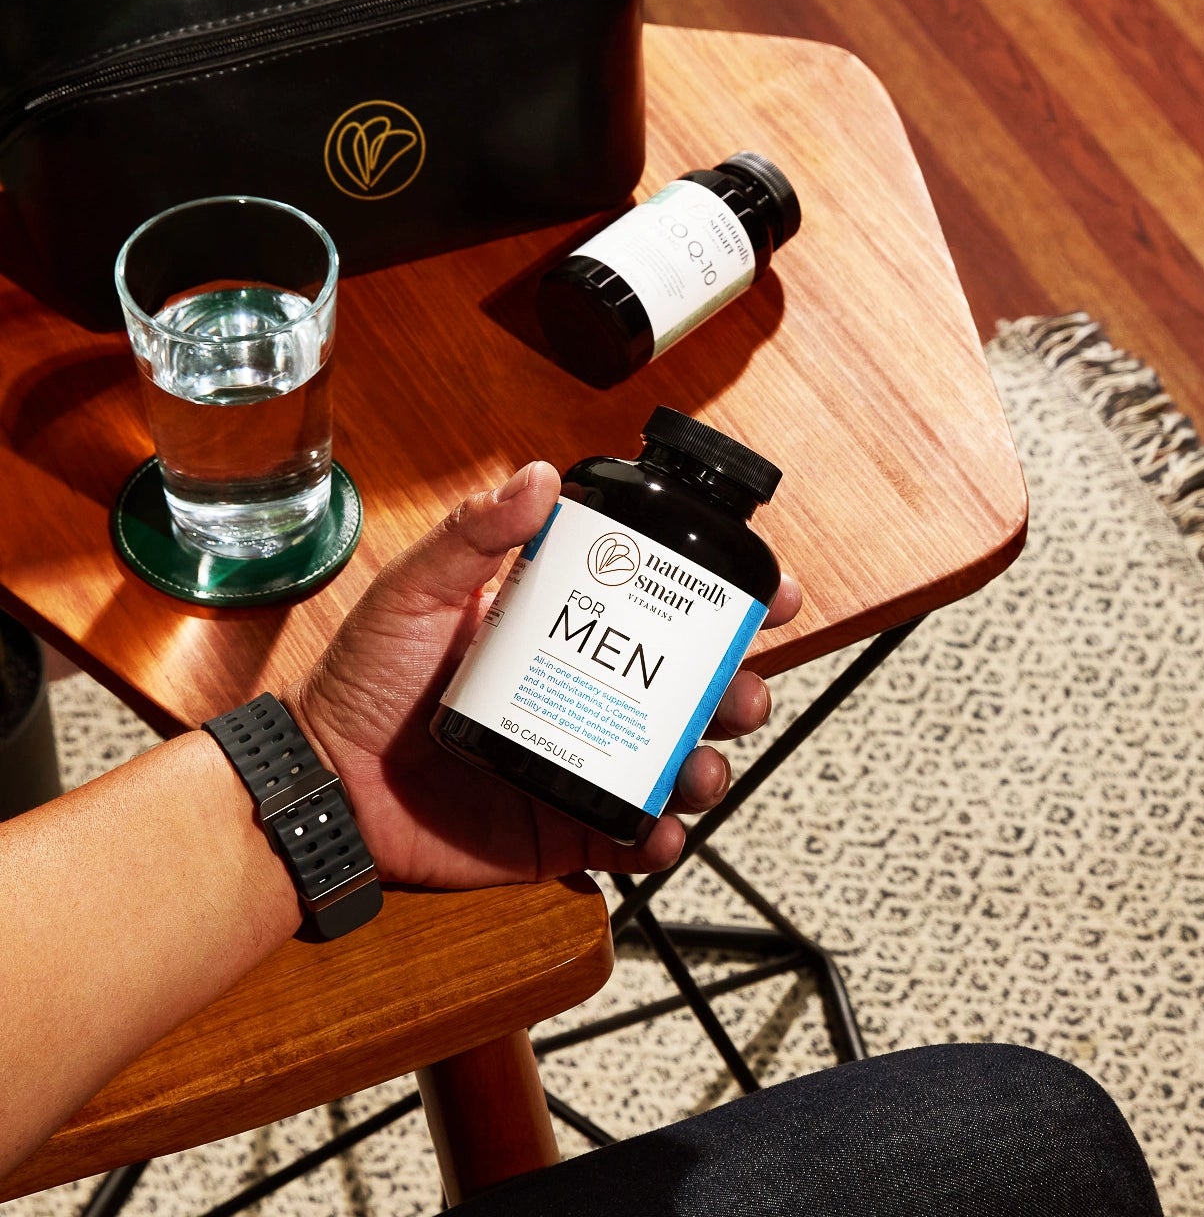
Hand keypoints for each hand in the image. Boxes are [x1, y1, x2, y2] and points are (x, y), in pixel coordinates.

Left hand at [283, 462, 800, 887]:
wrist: (322, 784)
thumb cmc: (365, 681)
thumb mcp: (417, 591)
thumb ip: (473, 534)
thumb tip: (540, 476)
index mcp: (566, 630)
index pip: (663, 607)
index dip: (728, 600)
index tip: (772, 593)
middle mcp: (586, 692)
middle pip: (691, 687)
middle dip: (738, 687)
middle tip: (738, 690)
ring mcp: (581, 760)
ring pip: (676, 761)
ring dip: (711, 764)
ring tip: (702, 767)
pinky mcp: (565, 827)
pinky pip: (632, 835)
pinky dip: (661, 837)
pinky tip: (662, 828)